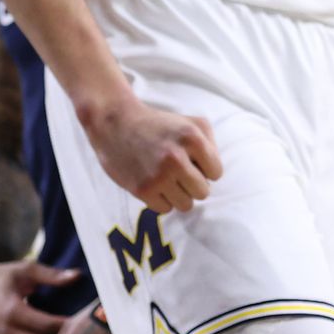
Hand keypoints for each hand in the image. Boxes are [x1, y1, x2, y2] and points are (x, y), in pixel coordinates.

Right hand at [82, 96, 221, 213]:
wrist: (117, 124)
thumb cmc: (160, 125)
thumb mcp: (192, 123)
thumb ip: (212, 145)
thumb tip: (214, 175)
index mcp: (192, 138)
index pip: (217, 173)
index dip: (206, 169)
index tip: (193, 161)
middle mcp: (176, 158)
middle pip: (203, 193)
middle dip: (194, 184)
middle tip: (180, 173)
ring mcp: (158, 175)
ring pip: (186, 205)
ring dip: (179, 194)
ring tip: (168, 179)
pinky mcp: (142, 189)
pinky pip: (165, 210)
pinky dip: (162, 200)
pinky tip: (154, 184)